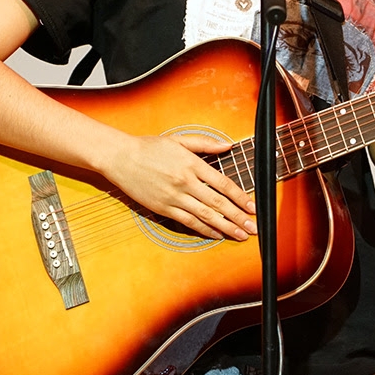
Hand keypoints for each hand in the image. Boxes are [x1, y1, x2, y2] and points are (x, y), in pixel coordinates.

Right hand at [103, 133, 256, 240]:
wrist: (120, 158)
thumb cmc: (149, 147)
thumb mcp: (179, 140)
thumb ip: (205, 143)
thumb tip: (228, 145)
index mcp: (191, 164)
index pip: (222, 183)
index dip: (240, 196)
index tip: (253, 206)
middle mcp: (185, 182)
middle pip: (218, 203)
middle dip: (238, 217)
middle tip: (253, 227)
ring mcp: (174, 197)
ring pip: (205, 215)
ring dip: (225, 227)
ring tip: (240, 235)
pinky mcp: (163, 208)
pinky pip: (188, 222)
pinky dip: (204, 229)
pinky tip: (216, 234)